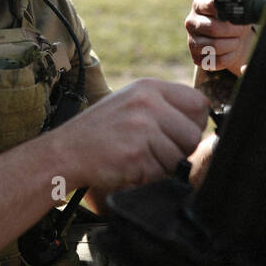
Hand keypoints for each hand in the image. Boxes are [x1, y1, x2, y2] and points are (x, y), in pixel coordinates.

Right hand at [53, 79, 208, 192]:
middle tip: (153, 153)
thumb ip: (164, 108)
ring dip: (162, 167)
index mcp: (150, 88)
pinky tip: (128, 168)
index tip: (178, 135)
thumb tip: (201, 124)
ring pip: (179, 158)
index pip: (199, 104)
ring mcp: (142, 127)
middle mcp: (148, 103)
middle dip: (180, 150)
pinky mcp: (136, 153)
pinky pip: (161, 174)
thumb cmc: (99, 132)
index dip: (194, 124)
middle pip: (193, 134)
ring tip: (136, 158)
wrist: (65, 152)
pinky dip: (148, 178)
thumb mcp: (131, 103)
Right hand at [185, 0, 254, 75]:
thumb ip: (235, 9)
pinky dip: (230, 57)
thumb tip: (244, 15)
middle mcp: (191, 22)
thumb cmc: (230, 19)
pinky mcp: (197, 58)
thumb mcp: (231, 9)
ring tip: (236, 40)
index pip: (209, 5)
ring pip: (215, 46)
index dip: (226, 12)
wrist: (227, 36)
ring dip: (232, 44)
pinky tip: (232, 50)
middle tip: (242, 30)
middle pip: (213, 29)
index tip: (236, 15)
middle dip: (234, 31)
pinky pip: (218, 61)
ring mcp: (192, 41)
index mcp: (199, 5)